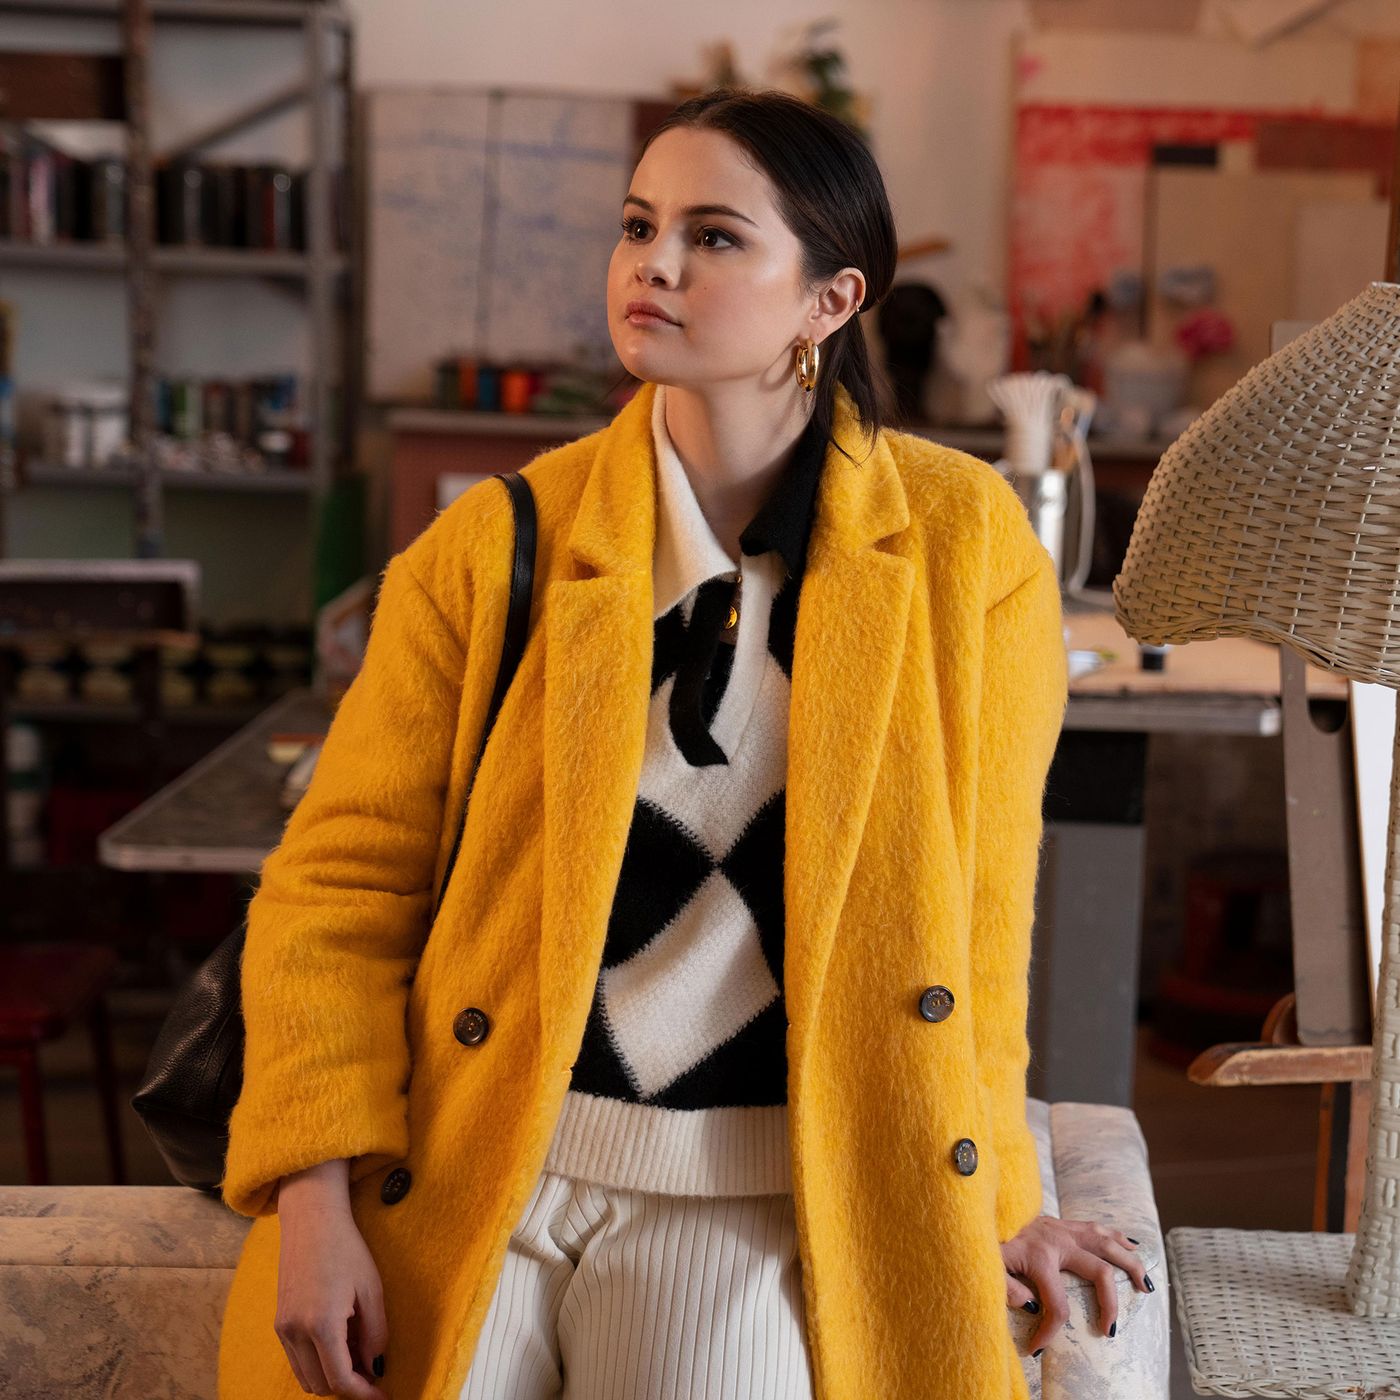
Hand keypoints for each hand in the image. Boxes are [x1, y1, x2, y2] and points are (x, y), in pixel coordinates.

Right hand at [275, 1160, 387, 1397]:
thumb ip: (375, 1334)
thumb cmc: (346, 1248)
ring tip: (358, 1359)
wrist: (311, 1219)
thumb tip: (375, 1368)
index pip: (341, 1380)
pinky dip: (317, 1364)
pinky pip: (297, 1360)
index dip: (364, 1395)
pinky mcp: (279, 1321)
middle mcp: (295, 1332)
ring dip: (331, 1378)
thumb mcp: (371, 1290)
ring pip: (306, 1377)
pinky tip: (339, 1346)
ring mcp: (283, 1328)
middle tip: (373, 1376)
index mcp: (322, 1325)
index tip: (382, 1396)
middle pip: (321, 1386)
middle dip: (348, 1387)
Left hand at [1000, 1215, 1152, 1355]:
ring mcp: (1063, 1228)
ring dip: (1129, 1264)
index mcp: (1038, 1256)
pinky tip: (1132, 1246)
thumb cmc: (986, 1239)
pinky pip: (1098, 1227)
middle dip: (1110, 1303)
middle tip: (1110, 1329)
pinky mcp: (1063, 1222)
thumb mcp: (989, 1265)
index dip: (1050, 1332)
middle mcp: (1057, 1240)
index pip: (1056, 1304)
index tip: (1038, 1349)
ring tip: (1144, 1285)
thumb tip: (1030, 1306)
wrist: (983, 1206)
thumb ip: (1005, 1288)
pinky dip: (1118, 1237)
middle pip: (1098, 1271)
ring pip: (1107, 1244)